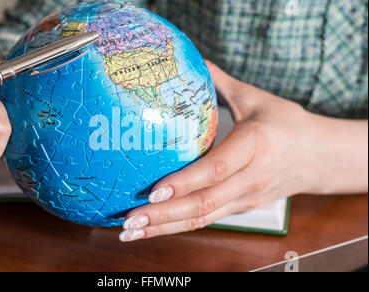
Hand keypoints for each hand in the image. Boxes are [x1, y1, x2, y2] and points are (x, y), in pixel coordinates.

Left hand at [119, 61, 329, 241]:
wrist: (318, 157)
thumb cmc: (289, 125)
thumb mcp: (257, 98)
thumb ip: (222, 82)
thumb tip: (193, 60)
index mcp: (255, 145)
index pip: (216, 169)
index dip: (184, 182)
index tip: (153, 190)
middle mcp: (251, 177)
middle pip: (204, 203)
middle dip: (164, 215)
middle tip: (130, 220)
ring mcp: (246, 197)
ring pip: (203, 218)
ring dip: (166, 228)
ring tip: (133, 232)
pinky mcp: (242, 207)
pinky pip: (208, 219)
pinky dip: (179, 226)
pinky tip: (156, 227)